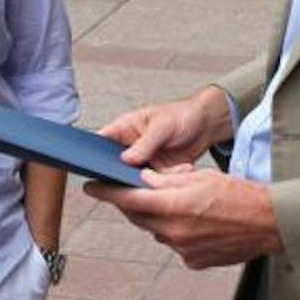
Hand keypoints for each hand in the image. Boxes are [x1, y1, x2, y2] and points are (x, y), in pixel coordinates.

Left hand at [84, 167, 280, 268]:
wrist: (269, 223)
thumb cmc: (240, 195)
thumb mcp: (201, 177)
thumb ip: (168, 180)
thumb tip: (145, 180)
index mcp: (174, 206)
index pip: (129, 199)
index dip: (107, 193)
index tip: (91, 188)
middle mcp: (174, 232)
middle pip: (139, 217)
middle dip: (135, 203)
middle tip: (136, 190)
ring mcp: (183, 250)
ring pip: (157, 231)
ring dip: (160, 218)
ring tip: (183, 205)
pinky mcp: (193, 261)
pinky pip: (175, 244)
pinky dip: (178, 232)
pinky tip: (197, 223)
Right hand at [98, 89, 227, 170]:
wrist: (206, 125)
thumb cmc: (181, 115)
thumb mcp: (162, 125)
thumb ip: (145, 142)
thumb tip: (126, 159)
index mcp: (124, 129)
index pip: (100, 143)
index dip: (92, 156)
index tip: (94, 168)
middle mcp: (130, 148)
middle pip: (114, 166)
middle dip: (122, 175)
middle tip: (137, 174)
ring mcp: (143, 162)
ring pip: (135, 179)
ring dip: (150, 179)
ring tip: (166, 170)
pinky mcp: (158, 174)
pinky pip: (155, 184)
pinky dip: (168, 180)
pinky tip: (182, 168)